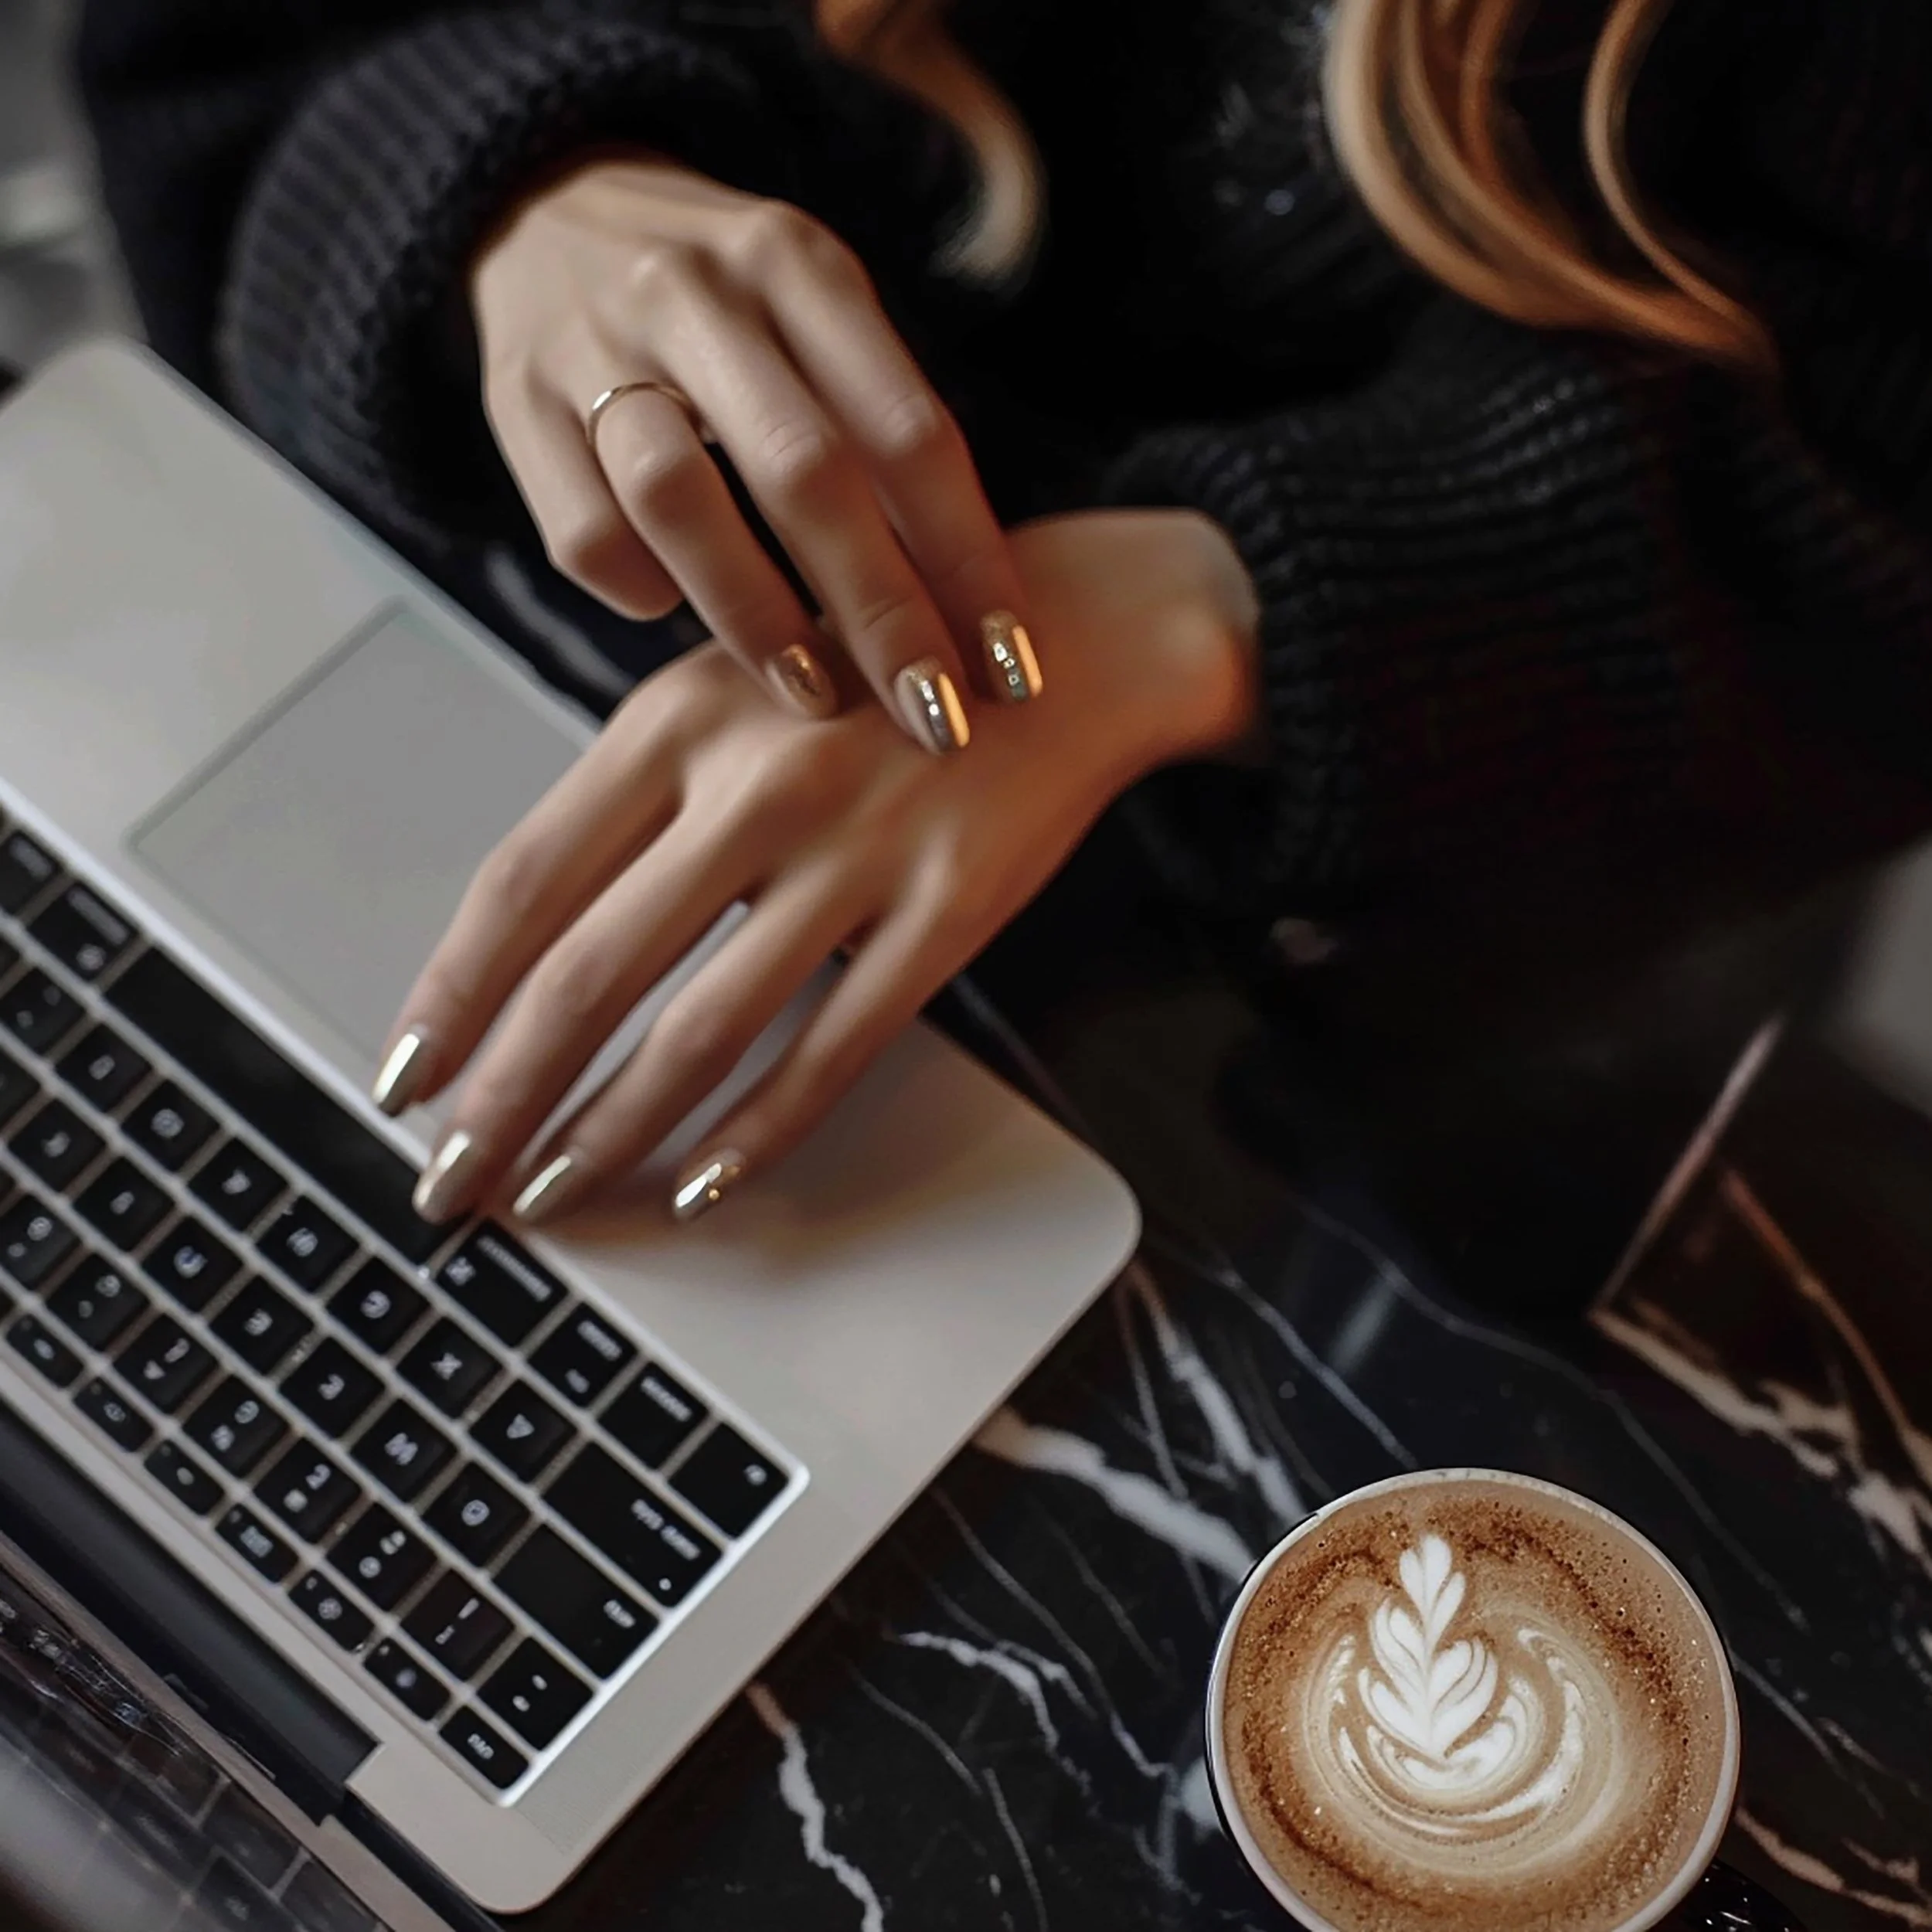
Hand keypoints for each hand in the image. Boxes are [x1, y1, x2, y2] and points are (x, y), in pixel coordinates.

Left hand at [374, 509, 1259, 1225]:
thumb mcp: (737, 686)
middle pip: (591, 973)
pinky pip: (833, 1048)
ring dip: (611, 1133)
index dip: (450, 994)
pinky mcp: (945, 912)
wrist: (1073, 642)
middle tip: (451, 1182)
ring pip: (702, 1030)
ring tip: (554, 1196)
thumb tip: (537, 946)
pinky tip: (704, 1182)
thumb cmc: (882, 670)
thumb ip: (641, 794)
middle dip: (505, 1098)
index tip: (405, 1080)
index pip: (525, 879)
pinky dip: (759, 1130)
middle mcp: (754, 784)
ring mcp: (856, 853)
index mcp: (678, 721)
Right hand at [471, 155, 1038, 748]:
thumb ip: (880, 435)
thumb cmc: (726, 305)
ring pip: (680, 500)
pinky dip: (639, 589)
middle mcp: (697, 293)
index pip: (909, 432)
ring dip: (757, 616)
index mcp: (799, 265)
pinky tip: (671, 611)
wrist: (544, 208)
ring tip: (818, 696)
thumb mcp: (816, 318)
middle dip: (883, 612)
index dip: (969, 562)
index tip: (1013, 668)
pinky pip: (583, 533)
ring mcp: (593, 346)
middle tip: (934, 716)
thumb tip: (968, 613)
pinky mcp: (514, 406)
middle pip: (807, 473)